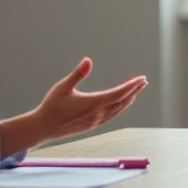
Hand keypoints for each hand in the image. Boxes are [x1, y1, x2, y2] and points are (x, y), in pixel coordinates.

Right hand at [32, 58, 147, 143]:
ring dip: (128, 100)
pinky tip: (121, 104)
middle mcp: (98, 114)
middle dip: (134, 91)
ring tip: (136, 91)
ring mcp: (96, 121)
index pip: (119, 93)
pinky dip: (120, 108)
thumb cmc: (52, 105)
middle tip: (144, 82)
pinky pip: (112, 116)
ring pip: (118, 110)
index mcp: (93, 103)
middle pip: (122, 102)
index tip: (142, 79)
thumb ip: (78, 74)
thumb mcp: (63, 86)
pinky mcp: (92, 125)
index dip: (132, 86)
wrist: (44, 127)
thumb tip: (88, 60)